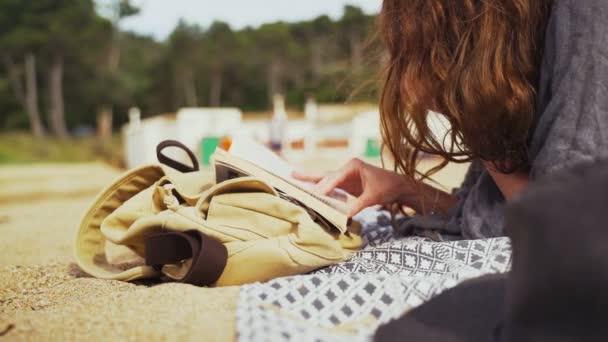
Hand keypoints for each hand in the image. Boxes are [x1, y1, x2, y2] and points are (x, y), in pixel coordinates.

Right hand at [293, 158, 412, 216]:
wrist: (398, 185)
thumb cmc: (388, 187)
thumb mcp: (373, 196)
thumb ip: (358, 205)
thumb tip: (343, 216)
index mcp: (352, 166)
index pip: (333, 177)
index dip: (323, 186)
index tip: (313, 195)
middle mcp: (346, 168)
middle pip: (323, 174)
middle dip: (307, 176)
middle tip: (290, 175)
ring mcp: (344, 176)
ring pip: (324, 179)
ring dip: (309, 181)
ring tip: (292, 178)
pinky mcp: (345, 184)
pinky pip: (329, 187)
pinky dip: (318, 189)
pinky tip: (308, 191)